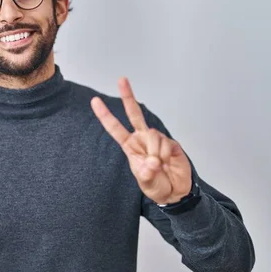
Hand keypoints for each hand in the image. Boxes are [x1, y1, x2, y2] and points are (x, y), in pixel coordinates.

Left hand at [90, 77, 191, 204]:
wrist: (175, 192)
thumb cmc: (156, 185)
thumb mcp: (146, 183)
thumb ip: (147, 172)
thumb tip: (153, 162)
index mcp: (130, 146)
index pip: (115, 128)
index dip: (105, 115)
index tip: (95, 101)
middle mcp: (142, 139)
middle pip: (134, 114)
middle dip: (128, 96)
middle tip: (122, 79)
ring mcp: (157, 140)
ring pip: (153, 136)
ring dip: (155, 153)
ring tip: (159, 165)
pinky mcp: (172, 143)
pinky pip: (166, 144)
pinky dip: (165, 155)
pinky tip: (168, 162)